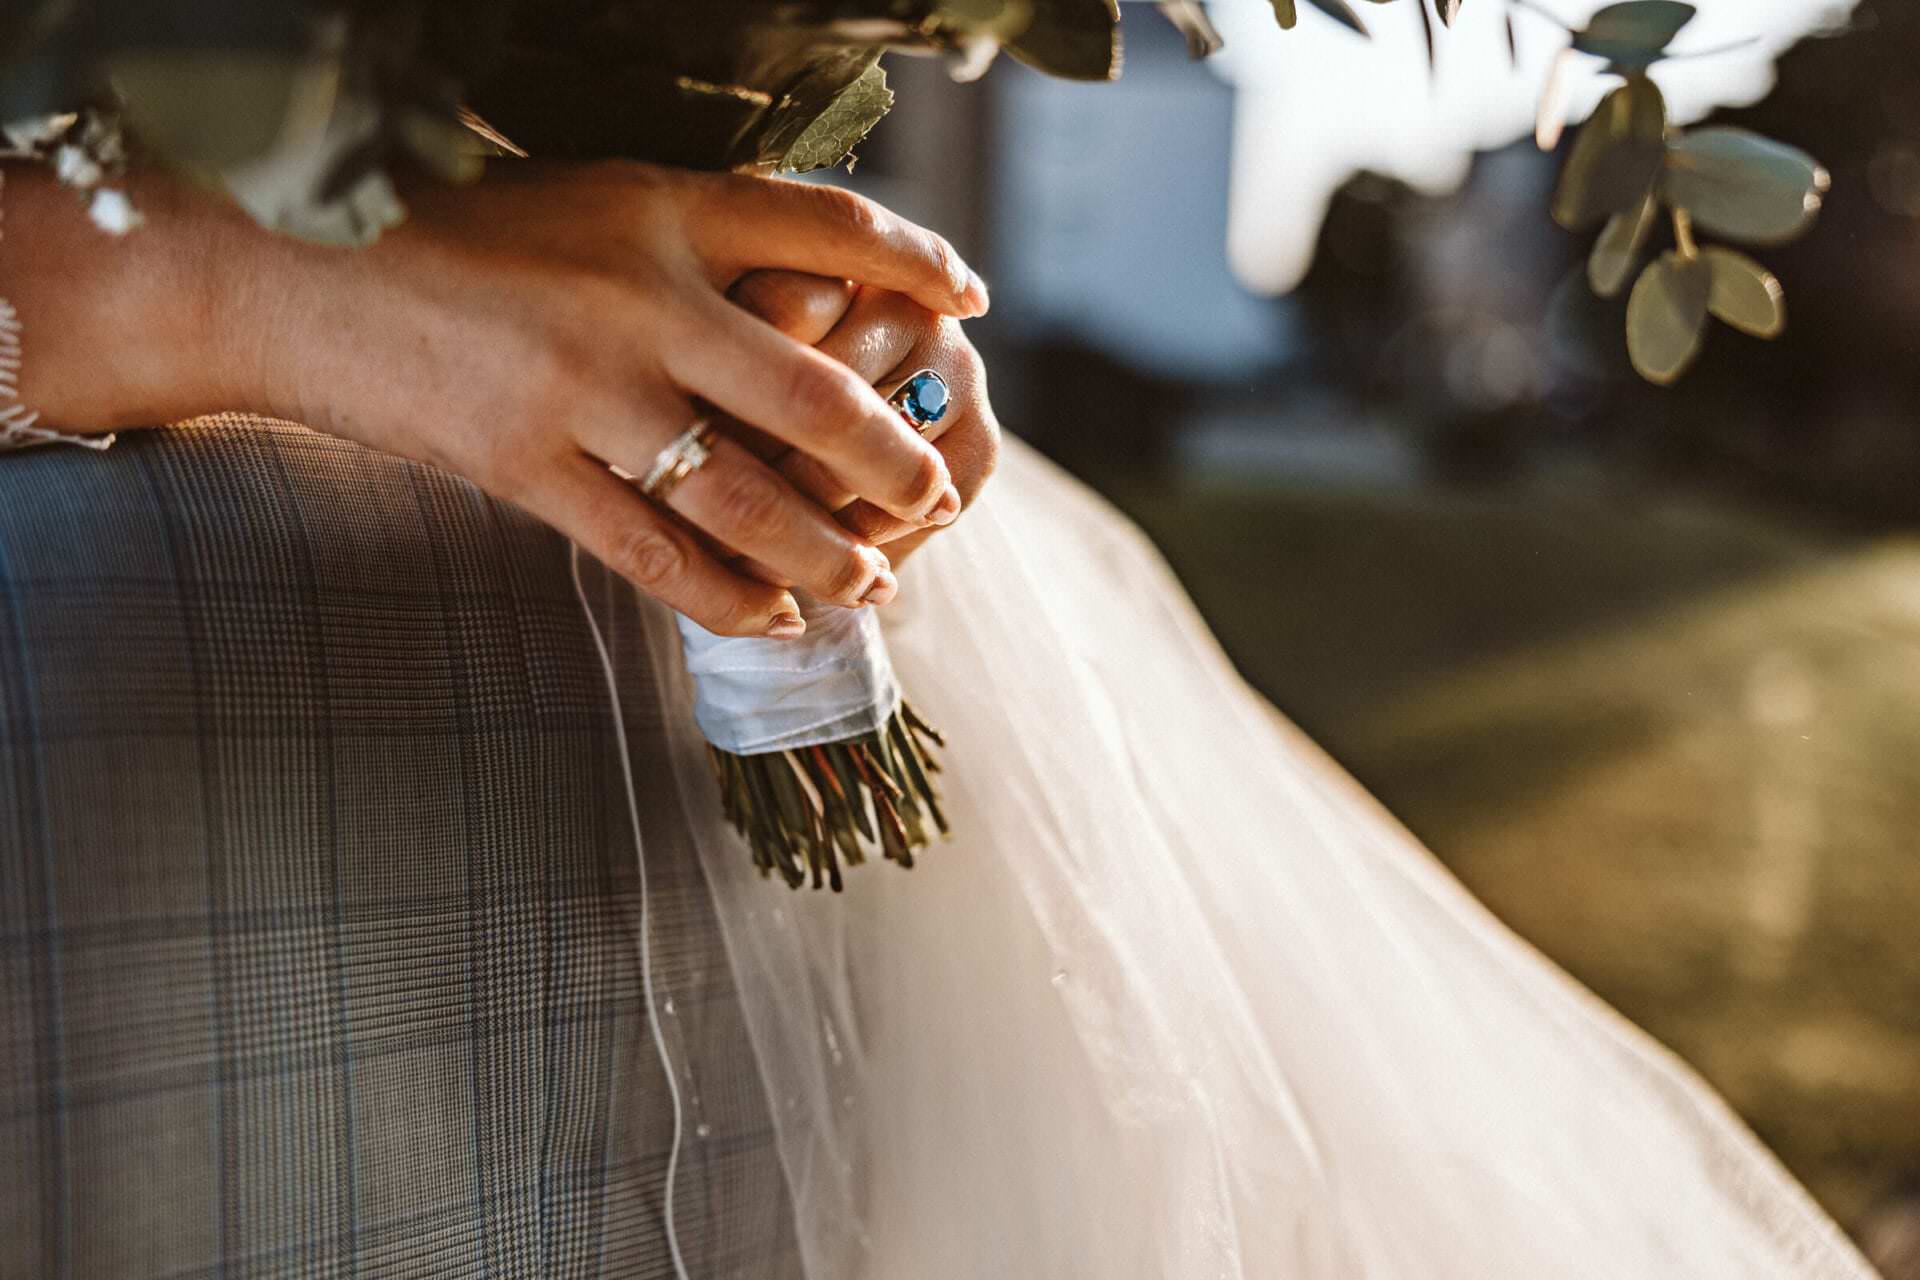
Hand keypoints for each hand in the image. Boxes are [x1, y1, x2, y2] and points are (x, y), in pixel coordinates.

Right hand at [2, 162, 988, 638]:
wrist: (297, 273)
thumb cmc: (453, 233)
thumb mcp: (585, 200)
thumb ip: (690, 242)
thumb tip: (810, 299)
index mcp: (657, 208)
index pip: (819, 225)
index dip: (909, 260)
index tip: (968, 298)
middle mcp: (636, 295)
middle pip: (810, 392)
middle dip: (890, 459)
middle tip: (936, 501)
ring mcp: (583, 390)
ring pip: (744, 494)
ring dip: (824, 552)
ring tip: (874, 587)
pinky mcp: (525, 467)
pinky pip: (652, 553)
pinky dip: (724, 597)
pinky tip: (774, 620)